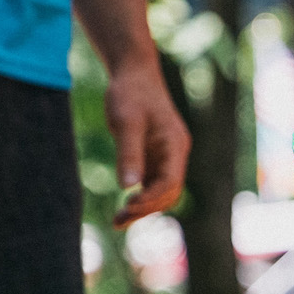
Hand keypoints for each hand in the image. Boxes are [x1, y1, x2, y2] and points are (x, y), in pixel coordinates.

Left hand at [104, 58, 190, 228]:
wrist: (133, 72)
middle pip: (168, 193)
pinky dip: (140, 196)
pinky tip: (124, 207)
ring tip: (118, 221)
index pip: (170, 182)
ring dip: (143, 207)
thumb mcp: (126, 121)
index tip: (128, 205)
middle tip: (119, 220)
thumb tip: (127, 186)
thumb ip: (128, 153)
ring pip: (161, 191)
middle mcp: (175, 153)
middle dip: (147, 209)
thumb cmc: (130, 93)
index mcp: (174, 145)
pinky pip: (152, 183)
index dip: (151, 199)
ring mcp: (166, 156)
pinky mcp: (155, 155)